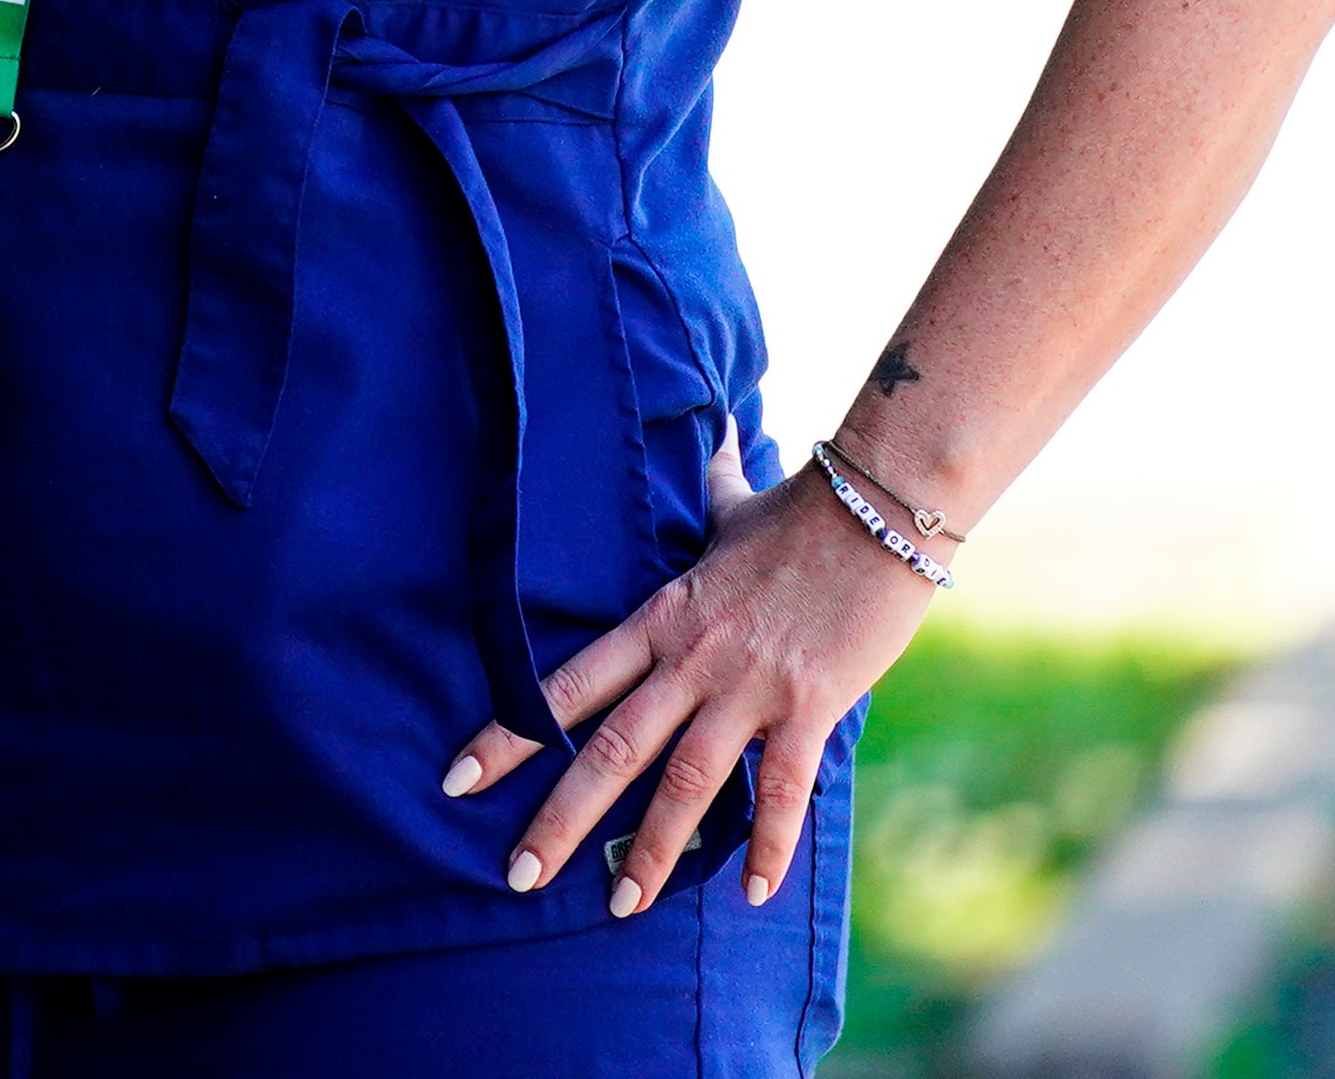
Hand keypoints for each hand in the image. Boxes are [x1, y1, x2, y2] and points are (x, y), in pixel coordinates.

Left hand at [441, 473, 929, 915]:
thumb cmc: (802, 510)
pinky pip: (783, 788)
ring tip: (618, 905)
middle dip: (558, 818)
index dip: (508, 735)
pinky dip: (770, 845)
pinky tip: (752, 893)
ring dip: (650, 849)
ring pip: (685, 781)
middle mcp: (688, 658)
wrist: (878, 506)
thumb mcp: (733, 506)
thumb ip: (710, 488)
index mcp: (657, 619)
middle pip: (607, 748)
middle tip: (517, 876)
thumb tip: (714, 430)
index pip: (563, 686)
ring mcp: (747, 685)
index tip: (457, 779)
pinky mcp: (809, 704)